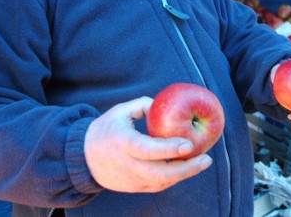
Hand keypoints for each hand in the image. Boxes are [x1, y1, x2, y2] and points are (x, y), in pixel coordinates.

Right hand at [83, 96, 212, 192]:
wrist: (84, 158)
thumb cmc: (106, 129)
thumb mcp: (120, 111)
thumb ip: (143, 104)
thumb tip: (163, 103)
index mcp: (122, 143)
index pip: (147, 149)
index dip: (169, 149)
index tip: (189, 144)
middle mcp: (127, 165)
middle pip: (160, 173)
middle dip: (186, 169)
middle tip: (206, 159)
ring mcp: (131, 179)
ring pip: (162, 182)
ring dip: (184, 174)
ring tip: (202, 162)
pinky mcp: (134, 188)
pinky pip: (158, 185)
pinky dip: (174, 178)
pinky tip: (187, 167)